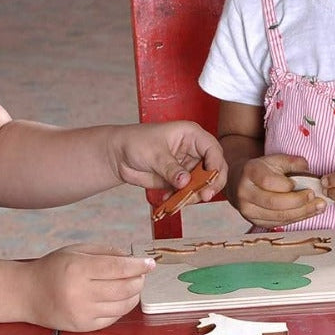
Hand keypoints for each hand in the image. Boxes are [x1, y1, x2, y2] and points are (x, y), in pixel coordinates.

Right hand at [22, 244, 155, 331]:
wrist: (27, 294)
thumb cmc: (52, 268)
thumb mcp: (75, 251)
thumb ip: (105, 252)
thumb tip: (132, 258)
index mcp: (77, 269)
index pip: (117, 268)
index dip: (137, 266)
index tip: (150, 263)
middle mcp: (80, 293)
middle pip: (124, 288)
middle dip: (138, 280)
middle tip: (140, 273)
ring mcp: (82, 313)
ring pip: (122, 306)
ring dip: (133, 294)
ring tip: (132, 285)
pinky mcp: (83, 327)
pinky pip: (113, 318)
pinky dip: (122, 307)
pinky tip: (119, 298)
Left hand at [108, 122, 226, 201]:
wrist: (119, 156)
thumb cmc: (136, 142)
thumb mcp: (154, 153)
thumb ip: (170, 168)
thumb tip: (185, 182)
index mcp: (192, 135)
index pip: (213, 149)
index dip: (215, 164)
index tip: (210, 178)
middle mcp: (194, 150)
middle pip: (214, 168)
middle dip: (211, 184)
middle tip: (204, 196)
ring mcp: (188, 166)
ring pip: (203, 184)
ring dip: (196, 194)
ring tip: (183, 200)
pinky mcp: (180, 181)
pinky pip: (189, 192)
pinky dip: (183, 199)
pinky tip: (169, 199)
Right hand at [230, 154, 325, 228]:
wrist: (240, 181)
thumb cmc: (261, 170)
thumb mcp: (275, 160)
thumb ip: (292, 162)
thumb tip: (308, 171)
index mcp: (249, 172)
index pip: (268, 182)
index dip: (288, 186)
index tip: (305, 185)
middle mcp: (245, 192)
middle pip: (273, 202)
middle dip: (299, 202)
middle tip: (316, 198)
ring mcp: (247, 209)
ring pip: (277, 216)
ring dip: (301, 213)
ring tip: (318, 207)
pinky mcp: (254, 221)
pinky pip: (278, 223)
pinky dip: (295, 219)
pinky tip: (308, 213)